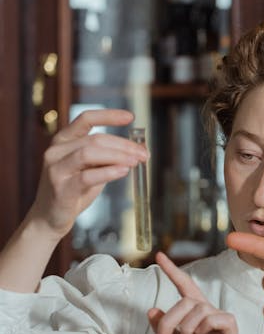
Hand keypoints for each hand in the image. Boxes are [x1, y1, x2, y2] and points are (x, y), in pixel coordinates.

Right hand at [0, 109, 149, 292]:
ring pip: (89, 152)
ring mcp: (56, 168)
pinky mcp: (60, 188)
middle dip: (124, 145)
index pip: (86, 119)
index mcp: (63, 141)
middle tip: (143, 153)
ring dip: (118, 156)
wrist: (49, 218)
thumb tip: (136, 150)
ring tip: (136, 161)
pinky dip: (108, 172)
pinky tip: (123, 172)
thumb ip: (106, 158)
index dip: (108, 115)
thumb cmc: (72, 191)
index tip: (131, 117)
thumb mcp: (90, 169)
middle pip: (95, 139)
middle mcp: (56, 151)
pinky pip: (87, 176)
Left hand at [149, 251, 261, 333]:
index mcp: (195, 317)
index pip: (185, 287)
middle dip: (168, 319)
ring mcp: (220, 320)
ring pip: (197, 308)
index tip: (159, 257)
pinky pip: (214, 316)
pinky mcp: (230, 329)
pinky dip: (202, 327)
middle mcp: (208, 314)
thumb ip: (164, 330)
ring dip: (184, 327)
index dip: (172, 272)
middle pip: (185, 300)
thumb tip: (152, 309)